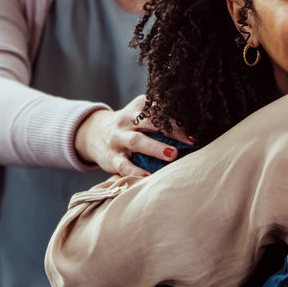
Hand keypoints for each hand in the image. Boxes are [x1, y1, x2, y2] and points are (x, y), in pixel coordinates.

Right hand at [74, 95, 192, 177]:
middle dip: (169, 129)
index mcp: (137, 109)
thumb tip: (193, 120)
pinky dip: (136, 172)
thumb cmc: (128, 125)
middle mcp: (126, 121)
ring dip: (155, 148)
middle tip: (189, 140)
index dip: (176, 116)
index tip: (195, 125)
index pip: (157, 108)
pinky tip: (149, 178)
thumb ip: (159, 113)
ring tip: (172, 155)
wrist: (92, 133)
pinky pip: (124, 165)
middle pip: (148, 121)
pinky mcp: (112, 158)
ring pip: (136, 141)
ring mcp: (118, 139)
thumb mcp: (139, 113)